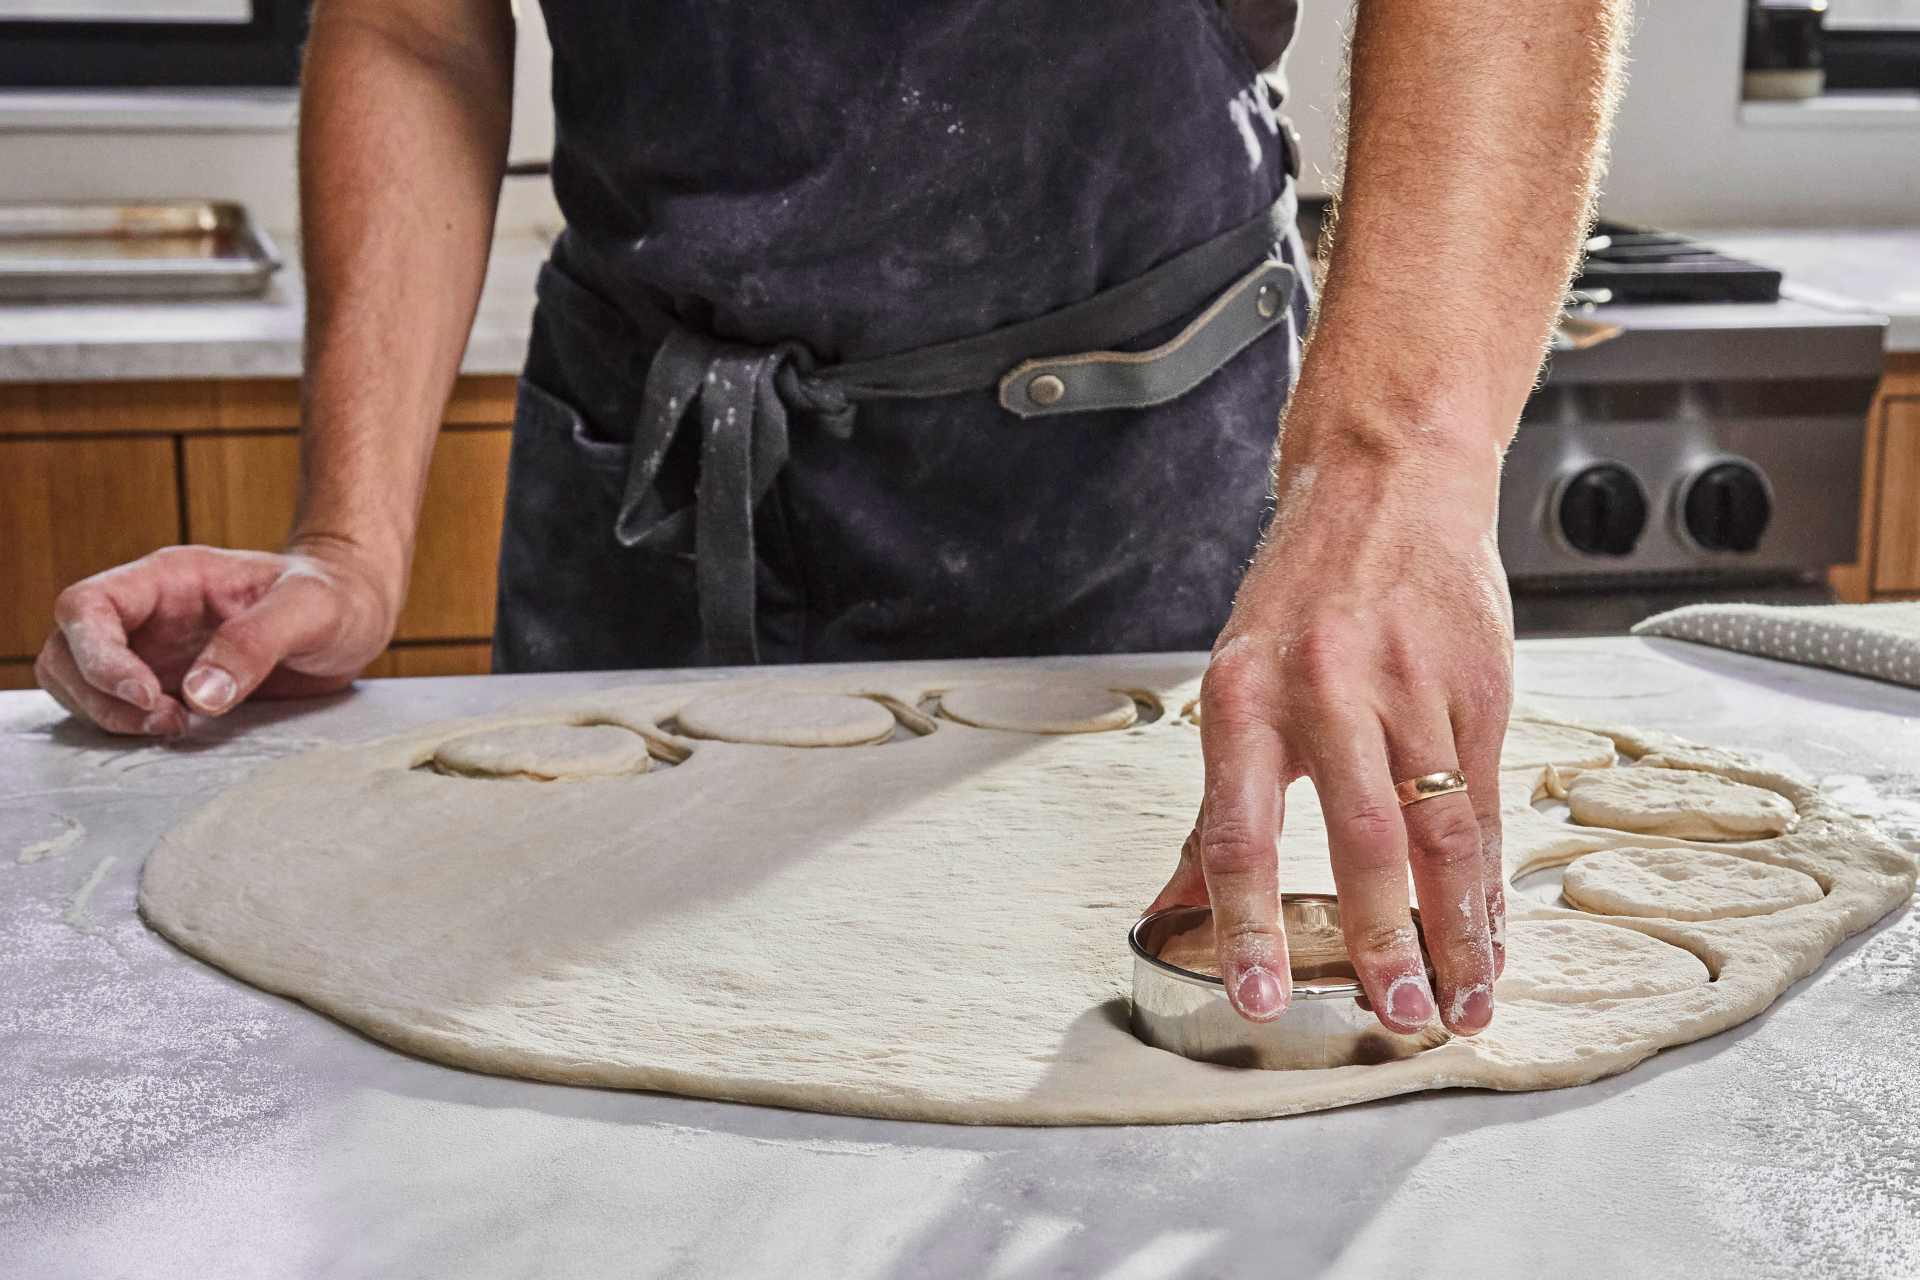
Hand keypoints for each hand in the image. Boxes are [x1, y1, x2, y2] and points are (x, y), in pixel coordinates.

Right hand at [34, 537, 400, 736]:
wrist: (356, 613)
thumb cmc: (336, 596)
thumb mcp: (311, 609)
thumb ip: (256, 643)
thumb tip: (200, 695)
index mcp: (169, 578)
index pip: (87, 607)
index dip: (98, 656)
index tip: (149, 696)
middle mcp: (149, 613)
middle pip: (67, 651)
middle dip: (98, 695)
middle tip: (165, 722)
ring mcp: (154, 650)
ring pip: (81, 684)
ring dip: (109, 716)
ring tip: (175, 728)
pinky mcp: (169, 684)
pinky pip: (118, 708)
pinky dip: (128, 728)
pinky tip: (179, 733)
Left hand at [1150, 437, 1511, 1035]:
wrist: (1387, 484)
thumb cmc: (1301, 596)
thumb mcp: (1234, 682)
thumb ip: (1215, 803)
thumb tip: (1170, 908)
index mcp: (1243, 697)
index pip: (1239, 832)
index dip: (1248, 923)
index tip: (1257, 997)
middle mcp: (1325, 691)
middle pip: (1360, 839)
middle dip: (1381, 941)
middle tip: (1395, 1019)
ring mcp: (1411, 688)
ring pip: (1443, 831)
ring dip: (1458, 931)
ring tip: (1463, 1002)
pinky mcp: (1478, 688)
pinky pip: (1489, 805)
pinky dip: (1491, 881)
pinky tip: (1492, 931)